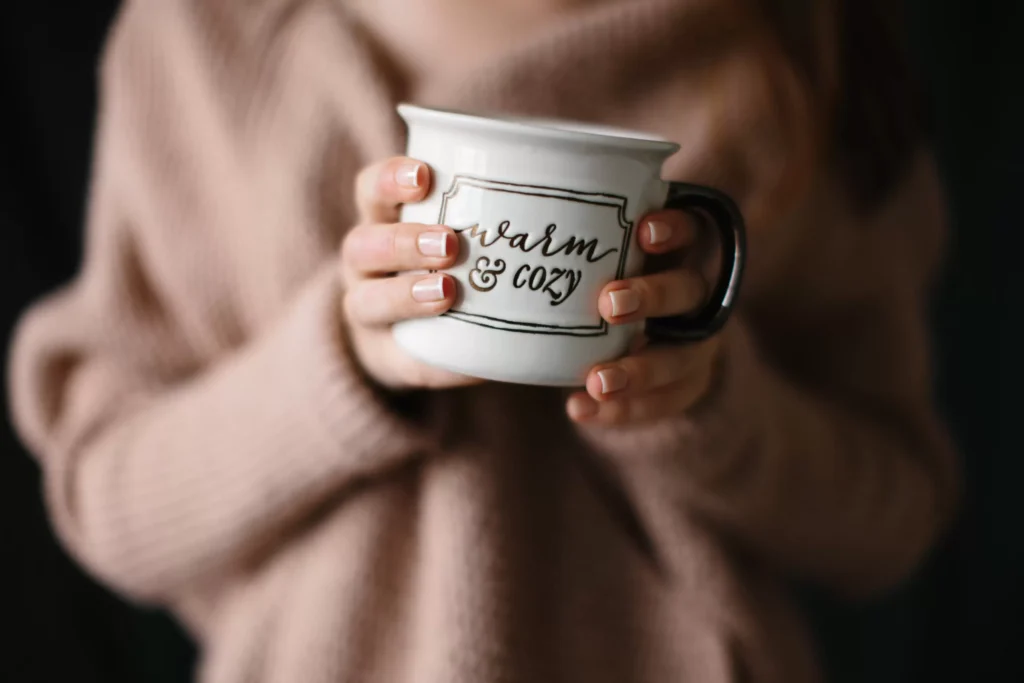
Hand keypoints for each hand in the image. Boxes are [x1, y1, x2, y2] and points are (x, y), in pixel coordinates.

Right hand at [340, 157, 482, 390]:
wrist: (419, 335)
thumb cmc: (453, 264)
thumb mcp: (465, 232)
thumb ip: (497, 220)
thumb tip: (576, 214)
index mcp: (383, 222)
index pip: (371, 190)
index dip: (389, 180)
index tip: (424, 175)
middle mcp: (366, 265)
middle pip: (362, 245)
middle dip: (404, 242)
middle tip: (449, 244)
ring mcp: (368, 311)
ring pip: (365, 300)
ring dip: (406, 294)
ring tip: (447, 292)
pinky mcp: (386, 357)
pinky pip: (395, 357)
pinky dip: (429, 358)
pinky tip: (460, 355)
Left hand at [566, 210, 721, 424]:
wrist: (635, 330)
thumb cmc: (597, 276)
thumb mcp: (590, 251)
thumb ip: (561, 239)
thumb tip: (477, 226)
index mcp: (679, 250)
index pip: (692, 228)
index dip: (675, 228)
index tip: (643, 231)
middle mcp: (695, 292)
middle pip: (689, 290)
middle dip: (653, 296)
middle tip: (609, 304)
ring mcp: (697, 339)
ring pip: (684, 355)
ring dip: (642, 370)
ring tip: (597, 382)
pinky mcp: (688, 381)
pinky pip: (667, 400)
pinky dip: (626, 409)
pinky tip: (580, 410)